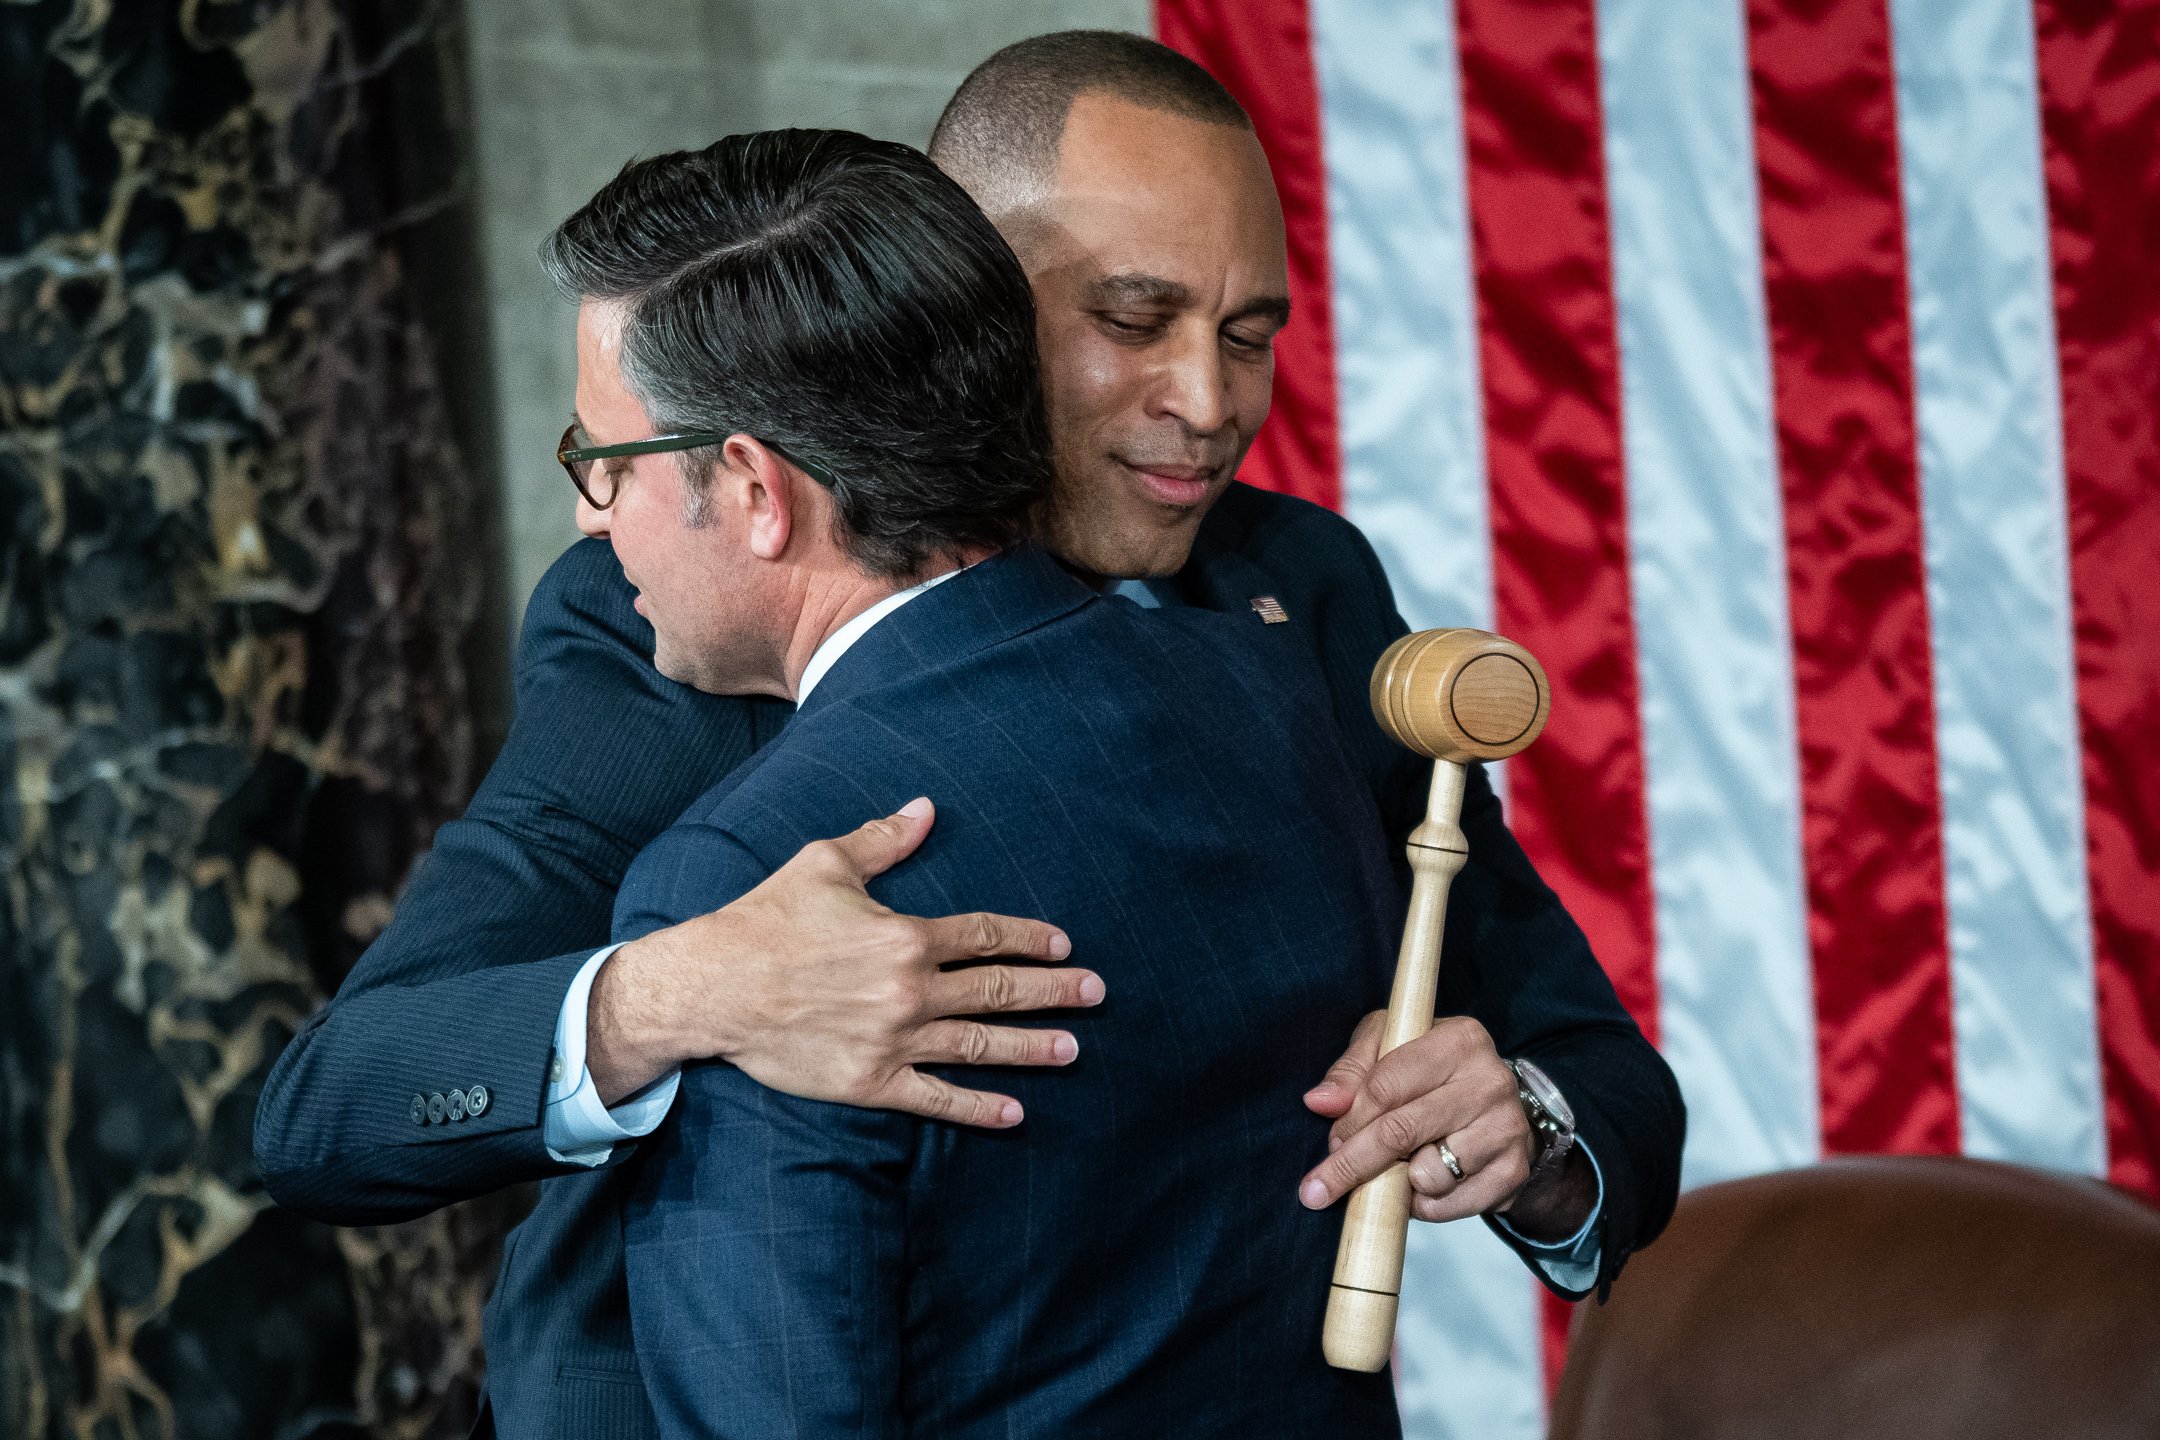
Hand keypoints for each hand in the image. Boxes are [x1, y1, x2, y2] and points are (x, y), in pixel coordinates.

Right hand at [587, 797, 1101, 1126]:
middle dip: (1052, 991)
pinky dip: (977, 1108)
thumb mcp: (825, 864)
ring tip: (1072, 1050)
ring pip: (979, 1045)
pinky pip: (935, 1098)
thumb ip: (883, 840)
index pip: (987, 937)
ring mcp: (894, 1040)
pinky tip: (1013, 1113)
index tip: (1063, 945)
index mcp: (906, 935)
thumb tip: (926, 808)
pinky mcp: (870, 1080)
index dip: (1031, 940)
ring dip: (1031, 1047)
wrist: (714, 986)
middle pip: (998, 990)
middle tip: (1095, 993)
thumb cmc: (766, 919)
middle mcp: (910, 990)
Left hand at [1296, 1012, 1543, 1224]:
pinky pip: (1449, 1204)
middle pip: (1401, 1132)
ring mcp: (1507, 1128)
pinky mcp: (1513, 1171)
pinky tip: (1422, 1186)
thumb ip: (1351, 1072)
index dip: (1351, 1118)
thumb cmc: (1431, 1074)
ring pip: (1427, 1174)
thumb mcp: (1388, 1051)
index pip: (1386, 1084)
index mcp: (1460, 1039)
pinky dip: (1423, 1205)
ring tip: (1399, 1166)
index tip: (1332, 1139)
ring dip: (1398, 1182)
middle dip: (1353, 1164)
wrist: (1496, 1112)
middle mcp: (1490, 1080)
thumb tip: (1319, 1102)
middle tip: (1320, 1187)